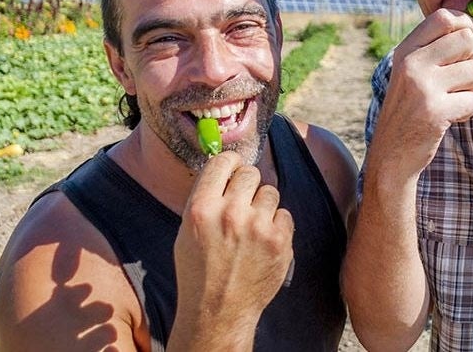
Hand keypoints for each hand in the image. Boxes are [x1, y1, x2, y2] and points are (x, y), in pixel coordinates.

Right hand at [169, 152, 293, 348]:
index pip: (223, 162)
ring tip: (252, 228)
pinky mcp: (280, 240)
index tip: (235, 168)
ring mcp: (257, 226)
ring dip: (263, 206)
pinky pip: (285, 214)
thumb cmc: (199, 272)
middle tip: (244, 203)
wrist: (219, 310)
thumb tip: (225, 170)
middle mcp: (230, 212)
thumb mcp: (186, 231)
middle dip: (248, 185)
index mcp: (202, 208)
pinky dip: (277, 225)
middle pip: (251, 173)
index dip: (231, 163)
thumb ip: (205, 199)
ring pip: (270, 192)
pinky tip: (264, 242)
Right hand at [370, 8, 472, 179]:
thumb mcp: (410, 71)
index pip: (445, 17)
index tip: (463, 48)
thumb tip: (470, 23)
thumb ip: (433, 47)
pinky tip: (449, 116)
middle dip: (472, 60)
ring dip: (472, 87)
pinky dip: (467, 110)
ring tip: (452, 98)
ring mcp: (422, 86)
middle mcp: (411, 63)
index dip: (464, 27)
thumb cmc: (409, 108)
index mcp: (406, 50)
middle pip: (467, 40)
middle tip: (458, 80)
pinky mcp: (435, 111)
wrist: (391, 154)